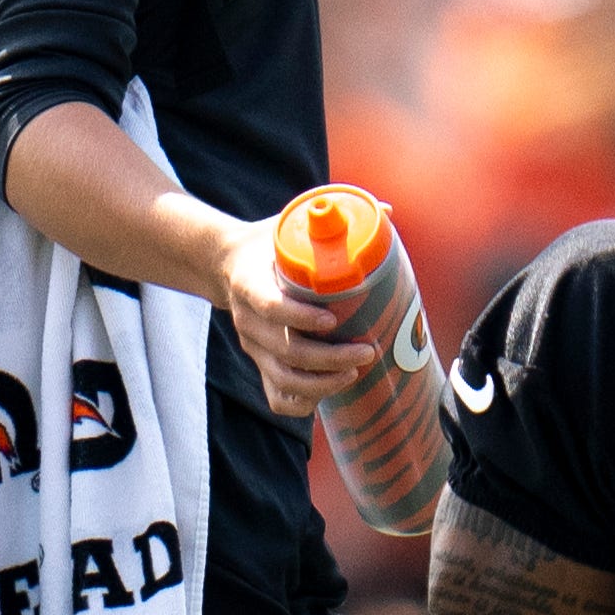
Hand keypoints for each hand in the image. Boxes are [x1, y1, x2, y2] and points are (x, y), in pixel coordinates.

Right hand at [217, 230, 377, 415]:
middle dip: (329, 358)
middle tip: (366, 351)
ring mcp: (253, 346)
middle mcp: (248, 320)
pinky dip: (301, 404)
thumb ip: (333, 219)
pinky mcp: (260, 362)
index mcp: (250, 282)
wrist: (227, 264)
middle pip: (284, 350)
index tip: (332, 318)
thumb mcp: (290, 223)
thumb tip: (387, 210)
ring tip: (355, 371)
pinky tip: (329, 393)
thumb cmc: (270, 244)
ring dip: (321, 383)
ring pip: (282, 378)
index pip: (269, 305)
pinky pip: (275, 396)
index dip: (298, 316)